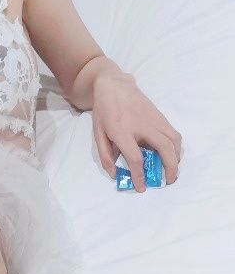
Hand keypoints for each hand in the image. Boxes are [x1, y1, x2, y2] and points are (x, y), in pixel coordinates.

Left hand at [92, 70, 181, 191]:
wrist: (114, 87)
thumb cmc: (104, 112)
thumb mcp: (98, 134)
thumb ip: (105, 156)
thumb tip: (115, 174)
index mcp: (122, 132)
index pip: (136, 157)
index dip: (139, 175)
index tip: (141, 187)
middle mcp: (141, 125)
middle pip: (163, 148)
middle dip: (170, 167)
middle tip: (168, 181)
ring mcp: (153, 119)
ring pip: (173, 139)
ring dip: (176, 157)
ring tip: (172, 169)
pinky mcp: (160, 115)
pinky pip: (173, 132)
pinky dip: (176, 146)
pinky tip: (171, 154)